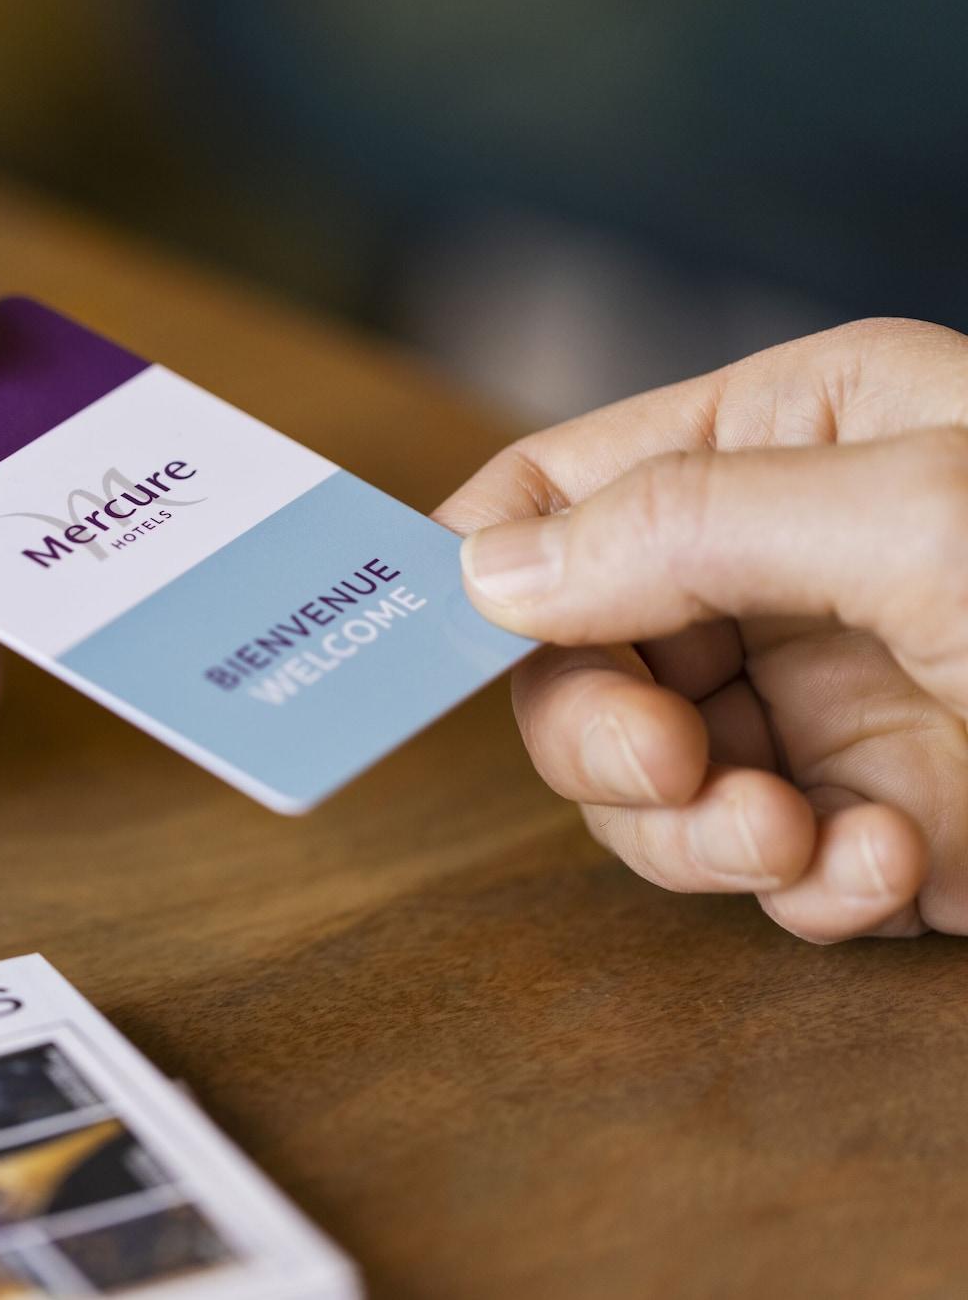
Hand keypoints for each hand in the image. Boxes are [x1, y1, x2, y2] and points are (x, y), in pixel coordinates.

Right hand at [438, 319, 967, 940]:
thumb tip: (486, 568)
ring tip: (797, 845)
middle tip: (669, 769)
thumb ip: (686, 528)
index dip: (482, 561)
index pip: (564, 485)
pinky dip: (808, 893)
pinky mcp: (874, 827)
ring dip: (701, 836)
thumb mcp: (923, 518)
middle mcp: (782, 569)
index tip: (417, 643)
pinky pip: (762, 873)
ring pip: (644, 787)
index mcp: (787, 440)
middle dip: (607, 736)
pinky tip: (894, 871)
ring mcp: (824, 704)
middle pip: (576, 659)